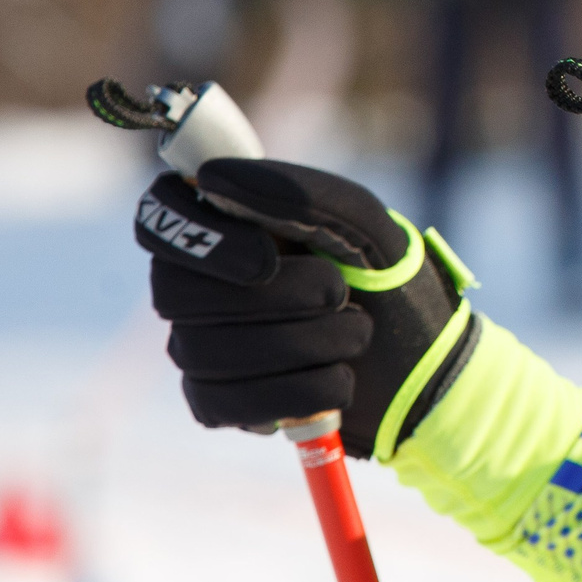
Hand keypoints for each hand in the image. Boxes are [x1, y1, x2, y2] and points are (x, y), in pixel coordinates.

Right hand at [133, 160, 478, 458]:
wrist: (422, 364)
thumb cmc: (387, 281)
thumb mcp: (366, 225)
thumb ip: (300, 193)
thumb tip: (210, 178)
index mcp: (226, 223)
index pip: (159, 216)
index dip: (200, 240)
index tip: (267, 257)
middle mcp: (197, 282)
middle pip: (178, 293)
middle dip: (276, 299)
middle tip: (338, 293)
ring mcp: (200, 344)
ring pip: (205, 351)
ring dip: (304, 344)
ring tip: (356, 334)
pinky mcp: (216, 401)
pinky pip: (225, 403)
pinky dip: (299, 393)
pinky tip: (337, 380)